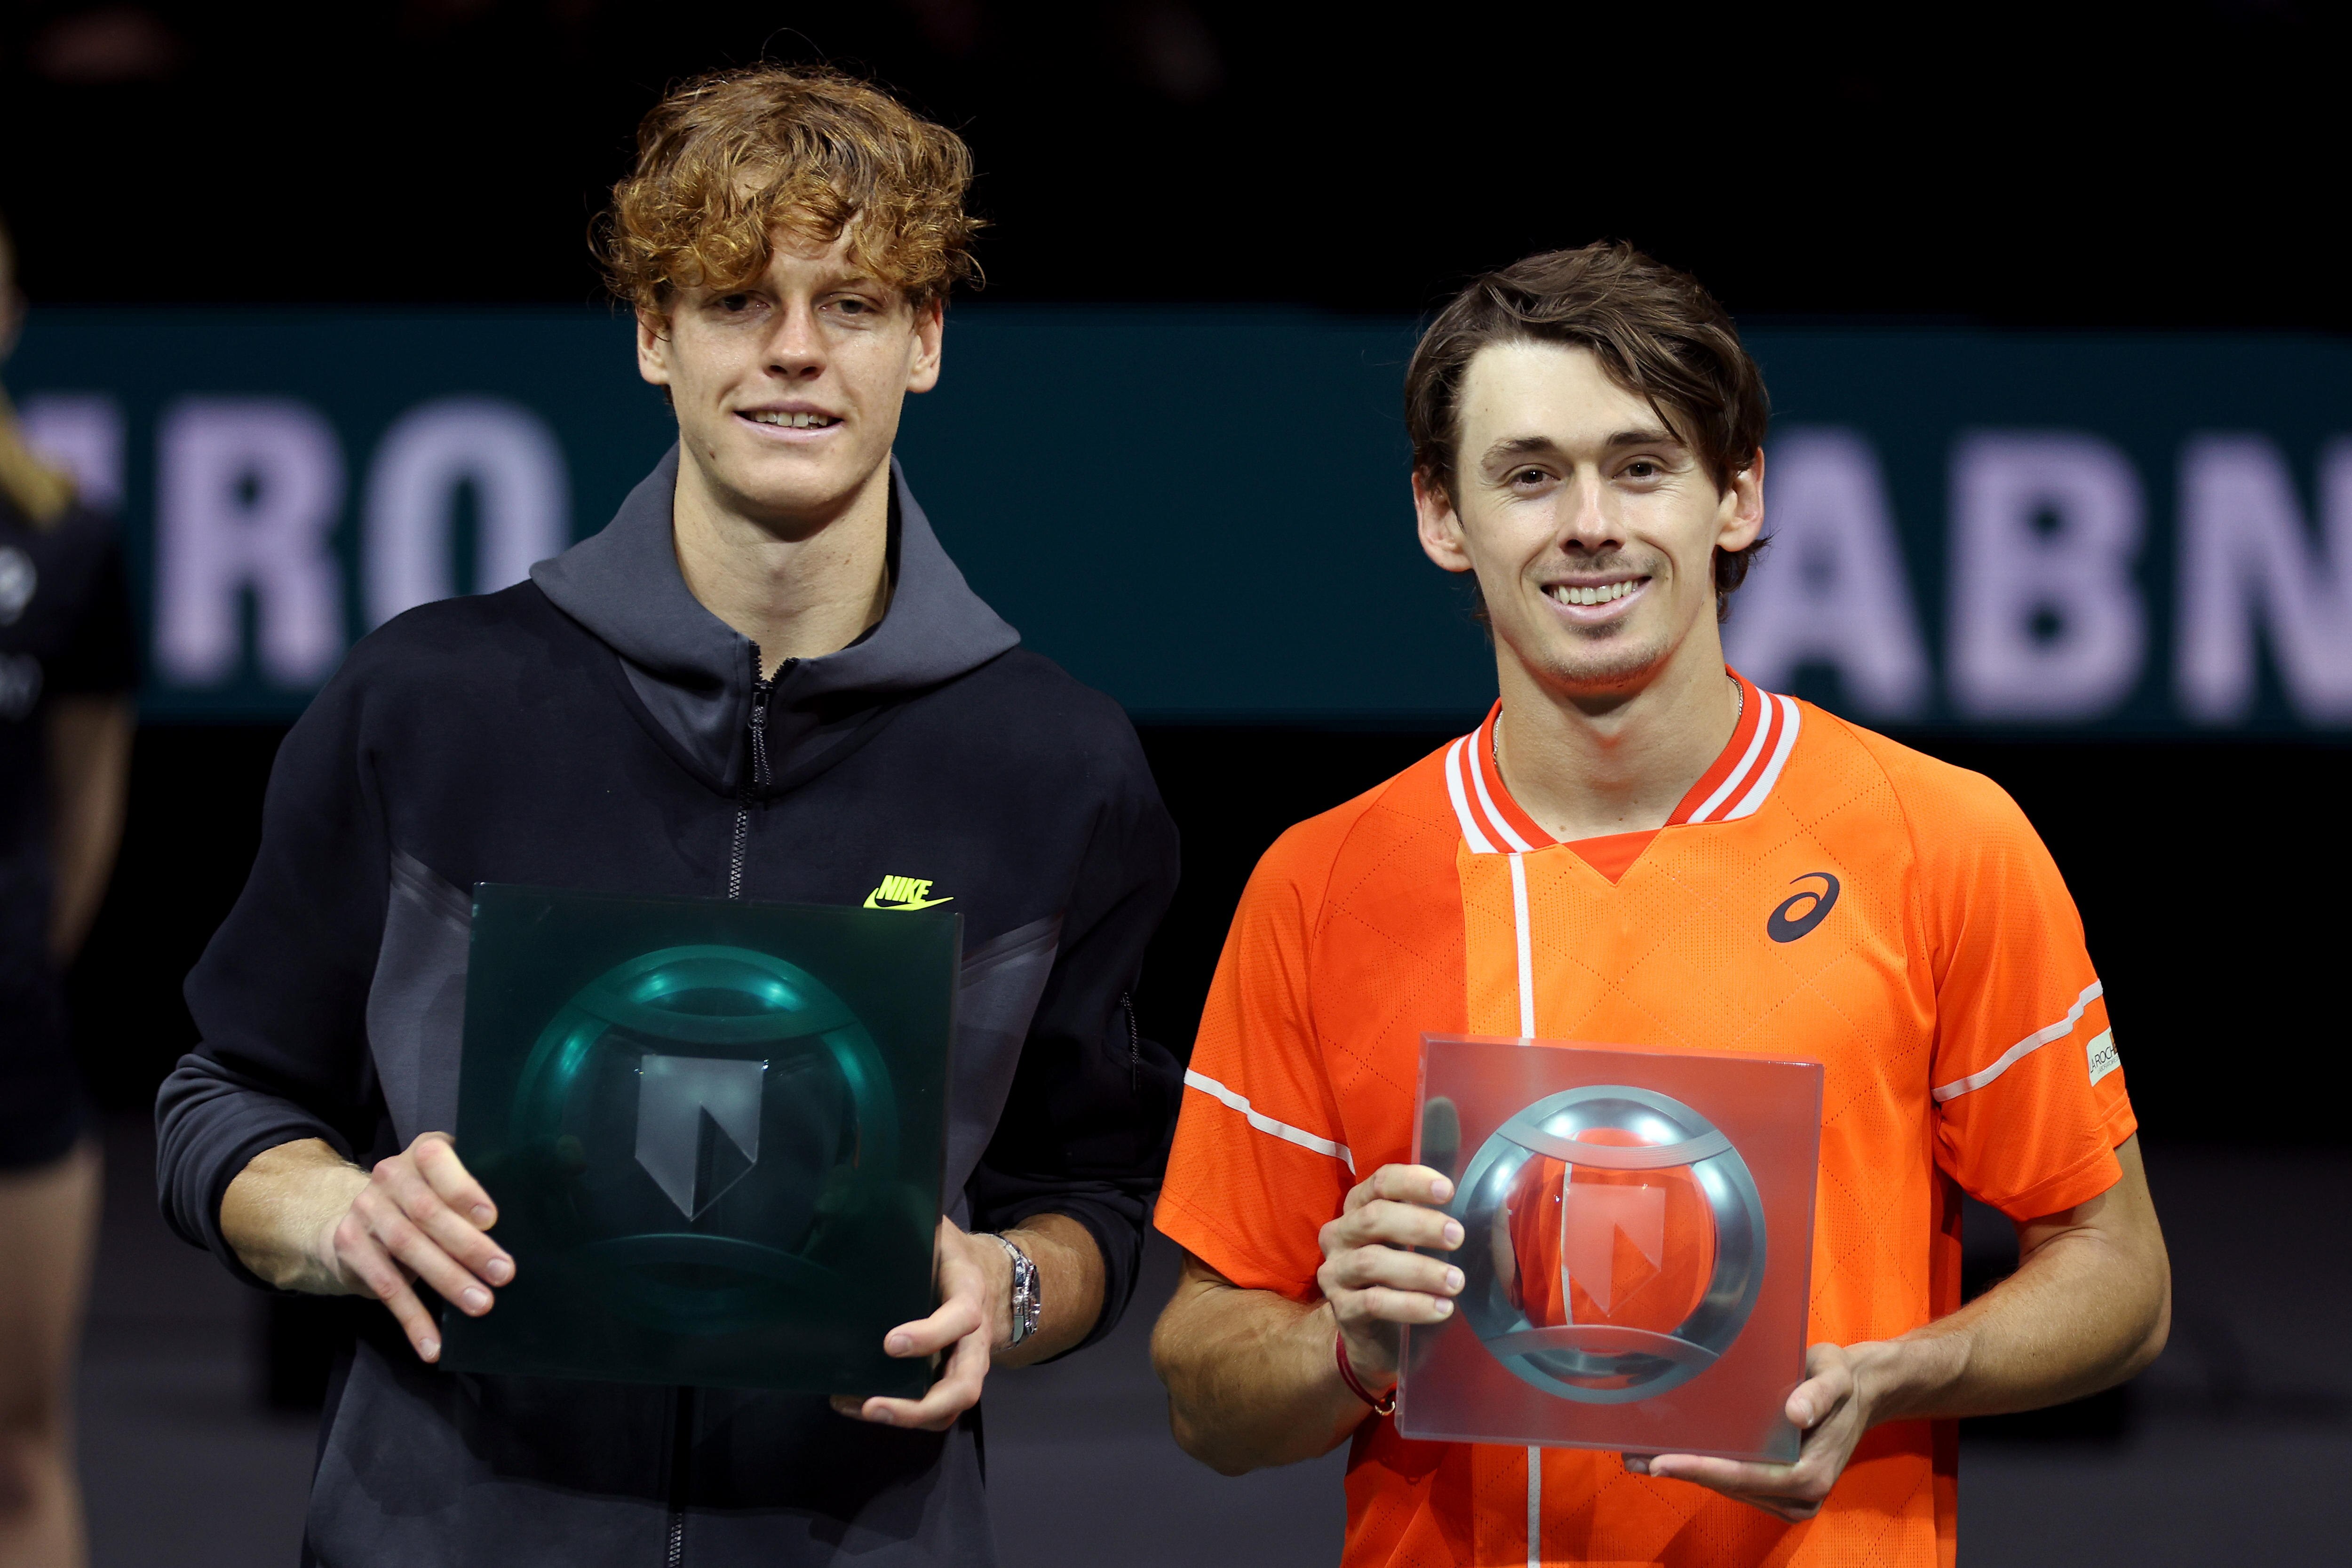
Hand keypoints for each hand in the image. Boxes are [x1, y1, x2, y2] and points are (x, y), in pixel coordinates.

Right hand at [317, 1131, 513, 1363]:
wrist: (351, 1215)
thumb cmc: (432, 1196)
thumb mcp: (460, 1175)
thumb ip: (506, 1169)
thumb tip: (574, 1159)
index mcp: (425, 1150)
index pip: (439, 1160)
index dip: (464, 1189)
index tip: (492, 1218)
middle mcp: (391, 1175)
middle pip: (428, 1212)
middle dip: (468, 1246)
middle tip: (504, 1274)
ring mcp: (367, 1211)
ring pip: (408, 1249)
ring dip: (447, 1281)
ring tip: (482, 1307)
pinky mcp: (351, 1247)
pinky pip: (385, 1288)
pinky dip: (412, 1319)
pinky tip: (433, 1345)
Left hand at [832, 1219, 1007, 1431]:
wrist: (984, 1276)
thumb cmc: (946, 1252)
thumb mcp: (932, 1228)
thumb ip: (898, 1217)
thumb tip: (833, 1200)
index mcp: (969, 1293)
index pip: (961, 1318)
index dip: (930, 1335)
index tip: (890, 1343)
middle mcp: (974, 1339)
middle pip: (965, 1386)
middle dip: (920, 1405)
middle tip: (874, 1405)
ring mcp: (964, 1366)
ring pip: (949, 1408)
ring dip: (906, 1418)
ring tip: (859, 1409)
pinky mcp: (947, 1380)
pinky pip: (931, 1412)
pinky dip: (898, 1416)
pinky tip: (855, 1404)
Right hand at [1315, 1164, 1465, 1392]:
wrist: (1373, 1336)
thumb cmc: (1399, 1278)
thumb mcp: (1410, 1245)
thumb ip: (1431, 1225)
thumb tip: (1488, 1214)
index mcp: (1358, 1208)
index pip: (1380, 1183)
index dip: (1412, 1183)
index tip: (1448, 1190)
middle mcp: (1340, 1235)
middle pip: (1374, 1218)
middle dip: (1419, 1224)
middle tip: (1458, 1237)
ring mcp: (1336, 1273)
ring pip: (1371, 1261)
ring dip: (1419, 1269)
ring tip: (1456, 1282)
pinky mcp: (1342, 1309)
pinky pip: (1374, 1303)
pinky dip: (1411, 1305)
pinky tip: (1442, 1309)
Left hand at [1626, 1341, 1878, 1520]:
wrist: (1861, 1390)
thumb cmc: (1842, 1380)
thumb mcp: (1835, 1376)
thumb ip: (1818, 1394)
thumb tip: (1795, 1414)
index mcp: (1810, 1475)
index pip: (1745, 1476)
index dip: (1701, 1470)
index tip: (1662, 1462)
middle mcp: (1799, 1495)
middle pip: (1730, 1487)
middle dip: (1683, 1473)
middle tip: (1635, 1459)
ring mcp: (1788, 1496)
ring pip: (1729, 1488)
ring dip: (1687, 1474)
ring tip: (1642, 1457)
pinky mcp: (1778, 1487)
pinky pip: (1736, 1482)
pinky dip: (1705, 1470)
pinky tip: (1673, 1457)